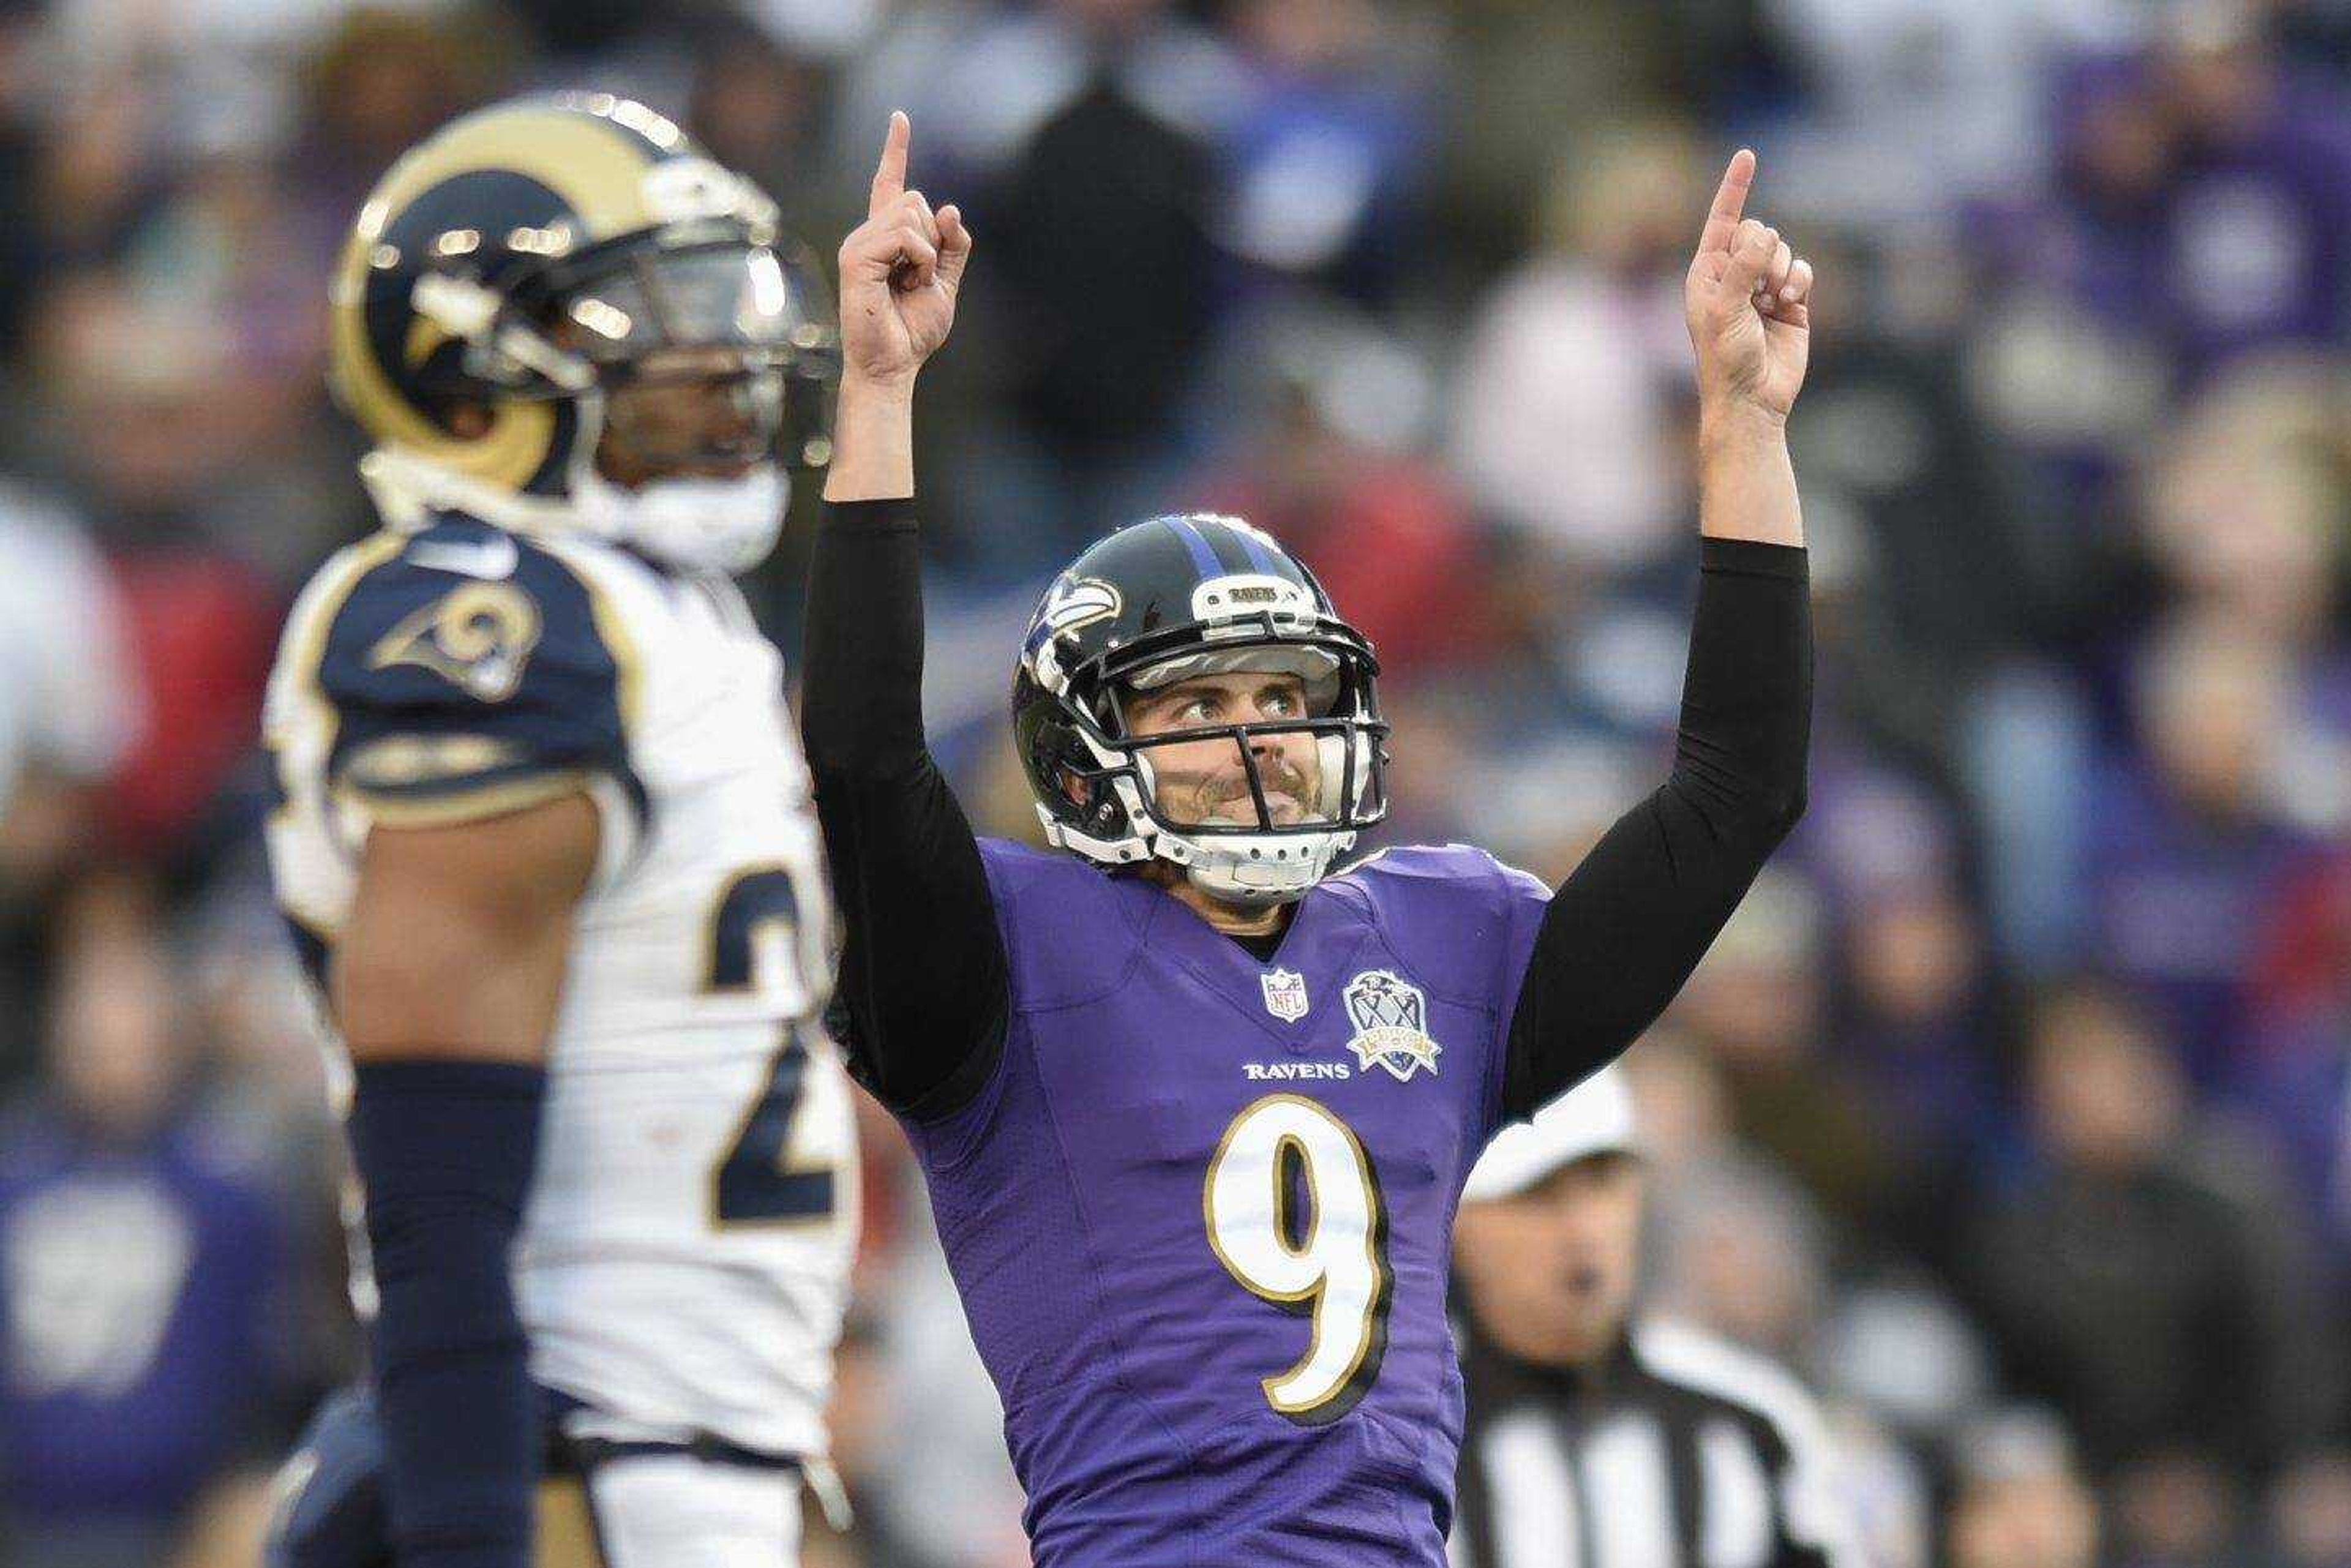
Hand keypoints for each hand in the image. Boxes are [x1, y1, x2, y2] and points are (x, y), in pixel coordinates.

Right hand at [836, 112, 971, 393]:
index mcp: (887, 238)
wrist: (893, 364)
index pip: (890, 185)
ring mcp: (859, 243)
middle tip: (921, 276)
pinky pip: (904, 235)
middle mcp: (869, 235)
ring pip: (911, 213)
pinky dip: (920, 258)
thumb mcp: (946, 283)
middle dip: (933, 237)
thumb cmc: (913, 330)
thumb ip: (953, 246)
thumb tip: (949, 208)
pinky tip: (908, 282)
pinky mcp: (856, 257)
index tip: (900, 118)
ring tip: (913, 283)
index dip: (895, 150)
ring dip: (928, 252)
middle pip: (914, 198)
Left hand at [1684, 149, 1812, 425]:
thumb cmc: (1725, 357)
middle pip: (1757, 231)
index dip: (1734, 188)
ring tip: (1772, 302)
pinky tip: (1790, 304)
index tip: (1748, 154)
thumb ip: (1742, 265)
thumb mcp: (1723, 308)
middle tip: (1757, 288)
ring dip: (1781, 270)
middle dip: (1761, 252)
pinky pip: (1803, 269)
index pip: (1721, 220)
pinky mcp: (1791, 302)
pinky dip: (1800, 281)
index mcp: (1707, 273)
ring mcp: (1763, 287)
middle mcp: (1734, 275)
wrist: (1751, 399)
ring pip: (1782, 249)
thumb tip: (1766, 233)